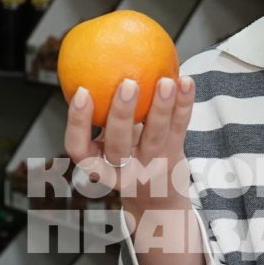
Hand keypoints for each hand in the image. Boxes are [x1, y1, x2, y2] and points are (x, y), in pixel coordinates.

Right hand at [62, 75, 195, 226]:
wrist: (159, 200)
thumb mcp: (107, 145)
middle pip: (118, 145)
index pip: (78, 149)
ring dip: (161, 107)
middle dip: (122, 114)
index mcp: (98, 166)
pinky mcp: (174, 158)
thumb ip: (99, 115)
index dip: (77, 123)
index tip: (82, 91)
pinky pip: (179, 128)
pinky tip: (186, 81)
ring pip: (154, 136)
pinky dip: (184, 103)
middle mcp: (122, 171)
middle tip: (127, 84)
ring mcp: (150, 167)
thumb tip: (91, 64)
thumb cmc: (126, 158)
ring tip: (165, 81)